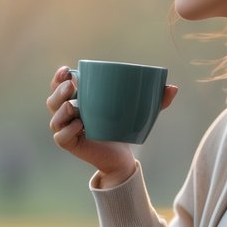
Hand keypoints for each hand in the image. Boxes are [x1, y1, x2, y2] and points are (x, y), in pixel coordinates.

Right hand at [46, 66, 177, 187]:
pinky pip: (61, 137)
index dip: (57, 77)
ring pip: (54, 119)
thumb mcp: (140, 112)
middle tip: (72, 85)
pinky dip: (67, 131)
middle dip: (58, 90)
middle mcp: (67, 114)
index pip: (59, 86)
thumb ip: (156, 100)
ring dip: (60, 110)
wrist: (122, 157)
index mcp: (77, 100)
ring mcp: (67, 130)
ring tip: (74, 105)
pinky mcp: (71, 145)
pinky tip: (79, 126)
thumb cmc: (124, 128)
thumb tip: (174, 88)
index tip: (66, 69)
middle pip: (52, 100)